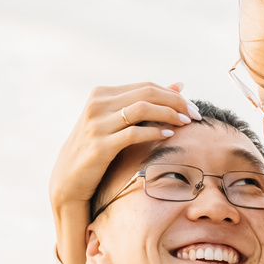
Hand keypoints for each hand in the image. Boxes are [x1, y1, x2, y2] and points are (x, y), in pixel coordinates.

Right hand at [49, 82, 198, 263]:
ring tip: (185, 123)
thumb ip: (145, 104)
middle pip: (146, 94)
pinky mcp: (99, 145)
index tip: (192, 108)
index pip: (145, 87)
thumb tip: (180, 84)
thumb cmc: (97, 150)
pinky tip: (168, 135)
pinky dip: (154, 132)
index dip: (172, 95)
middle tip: (195, 115)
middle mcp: (97, 104)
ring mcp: (97, 124)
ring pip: (141, 109)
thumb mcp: (119, 123)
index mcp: (101, 94)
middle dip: (176, 103)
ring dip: (168, 114)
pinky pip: (133, 133)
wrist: (69, 180)